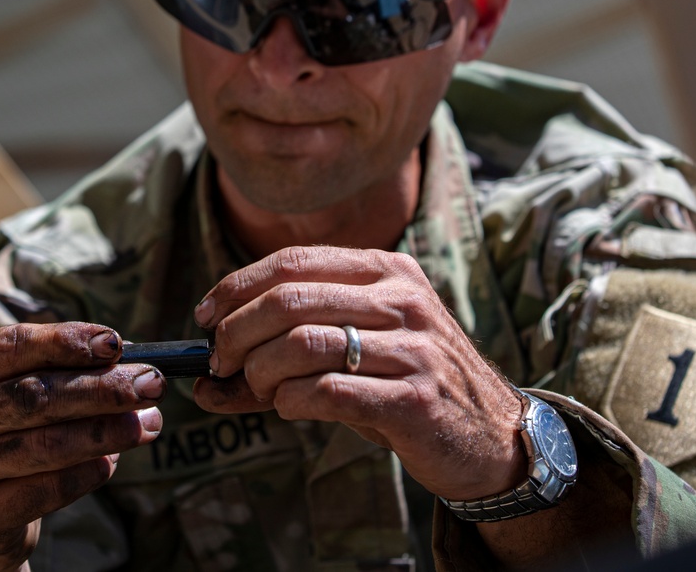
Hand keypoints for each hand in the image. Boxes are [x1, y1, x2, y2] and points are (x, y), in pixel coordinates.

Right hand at [0, 322, 164, 571]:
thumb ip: (56, 370)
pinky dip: (88, 472)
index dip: (66, 341)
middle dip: (101, 387)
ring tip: (150, 422)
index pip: (10, 345)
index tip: (114, 343)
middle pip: (33, 394)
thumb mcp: (9, 392)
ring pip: (45, 443)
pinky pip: (46, 489)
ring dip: (108, 430)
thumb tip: (127, 360)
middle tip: (150, 384)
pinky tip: (113, 461)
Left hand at [191, 246, 525, 501]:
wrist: (491, 434)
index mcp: (386, 270)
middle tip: (221, 363)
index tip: (205, 315)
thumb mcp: (359, 349)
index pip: (293, 262)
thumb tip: (203, 383)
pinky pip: (328, 392)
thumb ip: (286, 355)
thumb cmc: (408, 383)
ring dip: (260, 372)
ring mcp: (412, 346)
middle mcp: (401, 299)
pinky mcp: (415, 397)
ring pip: (302, 344)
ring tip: (259, 389)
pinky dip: (291, 401)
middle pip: (289, 300)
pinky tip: (291, 407)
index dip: (237, 286)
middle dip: (236, 333)